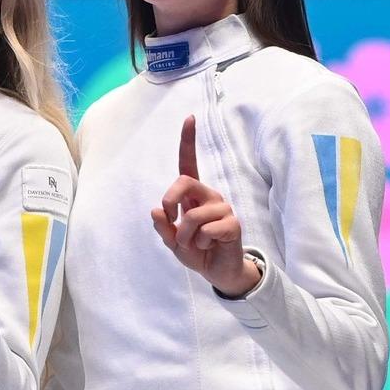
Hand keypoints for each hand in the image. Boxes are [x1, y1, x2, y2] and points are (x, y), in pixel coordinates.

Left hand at [151, 115, 260, 295]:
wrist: (217, 272)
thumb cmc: (196, 250)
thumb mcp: (172, 241)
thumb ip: (163, 226)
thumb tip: (156, 210)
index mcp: (193, 196)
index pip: (189, 164)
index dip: (188, 141)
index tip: (189, 118)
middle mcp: (209, 197)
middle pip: (185, 181)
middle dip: (170, 201)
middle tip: (171, 221)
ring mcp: (223, 208)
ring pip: (193, 215)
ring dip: (186, 236)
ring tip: (195, 243)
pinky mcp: (233, 224)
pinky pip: (208, 230)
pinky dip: (201, 243)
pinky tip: (210, 245)